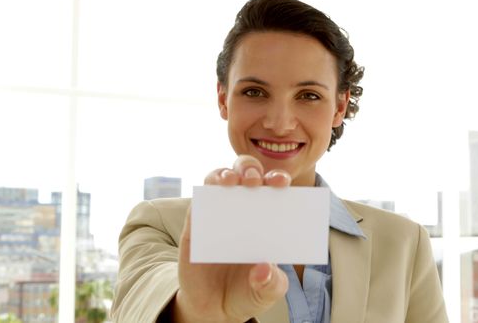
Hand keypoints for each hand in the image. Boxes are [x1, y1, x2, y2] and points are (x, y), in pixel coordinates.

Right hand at [171, 155, 290, 322]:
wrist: (214, 307)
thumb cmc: (248, 291)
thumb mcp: (267, 292)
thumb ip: (271, 284)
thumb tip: (263, 270)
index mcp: (269, 217)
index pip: (276, 189)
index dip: (279, 179)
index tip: (282, 183)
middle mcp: (244, 208)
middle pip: (248, 174)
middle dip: (251, 169)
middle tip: (254, 179)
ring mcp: (218, 212)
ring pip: (219, 178)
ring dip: (225, 174)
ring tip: (231, 182)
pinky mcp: (195, 223)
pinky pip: (197, 202)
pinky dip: (203, 197)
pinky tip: (208, 201)